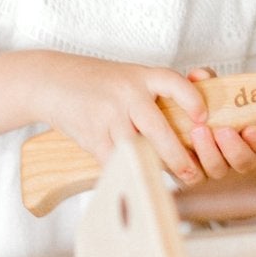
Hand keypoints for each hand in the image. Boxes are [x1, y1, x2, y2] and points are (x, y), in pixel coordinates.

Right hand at [31, 52, 208, 185]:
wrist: (52, 81)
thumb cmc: (99, 83)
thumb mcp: (130, 76)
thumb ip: (159, 90)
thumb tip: (199, 105)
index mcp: (140, 76)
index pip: (173, 83)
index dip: (192, 99)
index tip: (203, 118)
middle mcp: (126, 93)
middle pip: (159, 129)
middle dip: (179, 157)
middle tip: (193, 173)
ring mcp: (108, 115)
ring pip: (138, 150)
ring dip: (157, 169)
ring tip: (172, 180)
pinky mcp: (92, 135)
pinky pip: (115, 161)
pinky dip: (128, 171)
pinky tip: (139, 179)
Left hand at [182, 67, 255, 179]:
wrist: (171, 122)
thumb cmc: (198, 106)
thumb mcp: (205, 90)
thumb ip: (207, 82)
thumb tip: (200, 75)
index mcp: (245, 136)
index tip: (251, 128)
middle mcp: (232, 156)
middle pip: (244, 163)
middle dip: (234, 148)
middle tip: (222, 131)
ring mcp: (214, 167)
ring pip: (218, 171)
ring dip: (209, 152)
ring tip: (197, 131)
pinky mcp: (192, 176)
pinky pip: (193, 178)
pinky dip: (188, 163)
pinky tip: (180, 147)